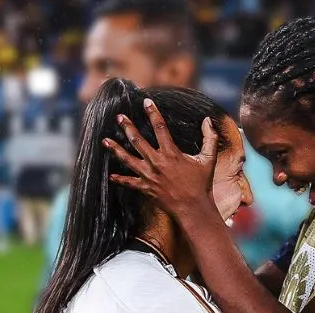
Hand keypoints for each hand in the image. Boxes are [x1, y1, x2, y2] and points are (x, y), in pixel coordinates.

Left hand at [102, 98, 218, 216]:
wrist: (193, 208)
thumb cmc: (201, 184)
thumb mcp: (208, 159)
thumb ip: (209, 138)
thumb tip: (207, 120)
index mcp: (171, 153)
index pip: (160, 127)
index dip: (153, 113)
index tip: (146, 102)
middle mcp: (157, 162)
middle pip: (138, 141)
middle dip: (127, 127)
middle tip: (119, 117)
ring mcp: (149, 176)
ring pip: (128, 160)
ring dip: (116, 149)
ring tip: (105, 141)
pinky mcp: (146, 188)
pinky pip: (129, 183)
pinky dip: (120, 179)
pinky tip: (111, 175)